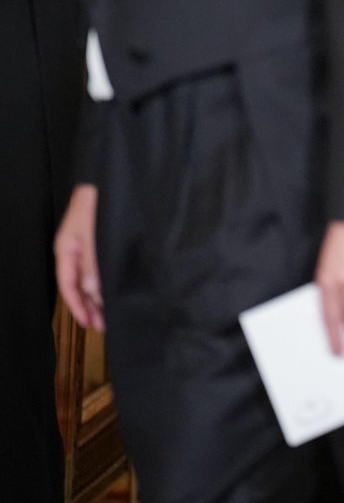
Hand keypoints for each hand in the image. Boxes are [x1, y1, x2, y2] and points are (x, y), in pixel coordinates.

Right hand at [56, 184, 104, 329]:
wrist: (111, 177)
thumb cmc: (97, 204)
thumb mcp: (93, 236)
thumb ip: (94, 265)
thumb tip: (94, 293)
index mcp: (66, 250)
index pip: (67, 286)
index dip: (78, 307)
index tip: (90, 324)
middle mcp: (76, 251)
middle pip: (80, 285)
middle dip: (90, 306)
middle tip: (104, 325)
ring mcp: (90, 246)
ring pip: (92, 278)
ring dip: (100, 296)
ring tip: (111, 314)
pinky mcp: (104, 241)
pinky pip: (103, 266)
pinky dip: (108, 280)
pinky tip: (117, 289)